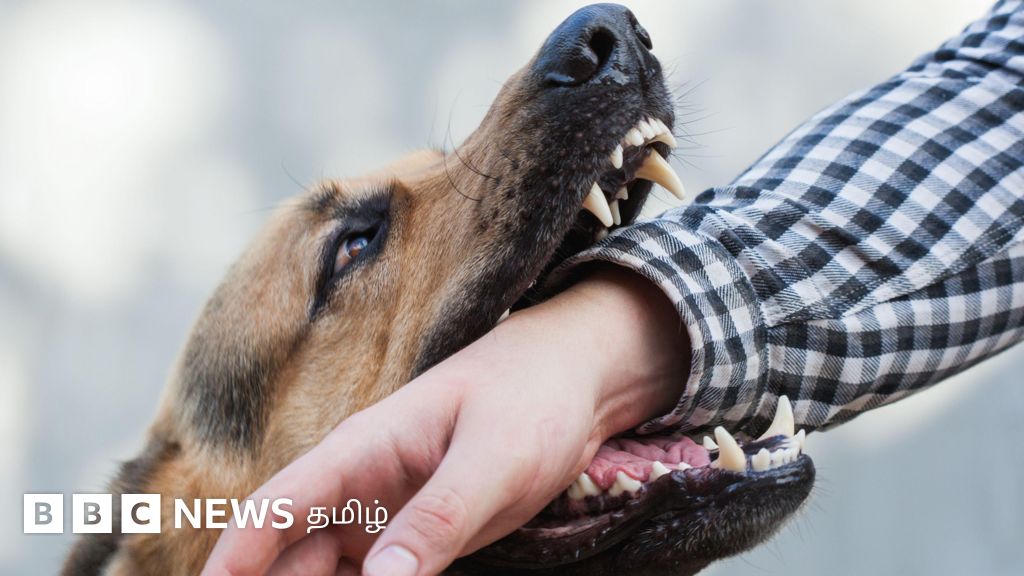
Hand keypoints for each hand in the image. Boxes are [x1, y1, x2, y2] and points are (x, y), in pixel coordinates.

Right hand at [202, 266, 688, 575]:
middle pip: (289, 555)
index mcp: (362, 452)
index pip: (274, 507)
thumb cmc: (532, 401)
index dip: (233, 559)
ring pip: (324, 571)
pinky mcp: (415, 535)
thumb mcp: (493, 460)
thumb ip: (437, 520)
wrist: (577, 382)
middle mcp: (360, 486)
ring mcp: (385, 512)